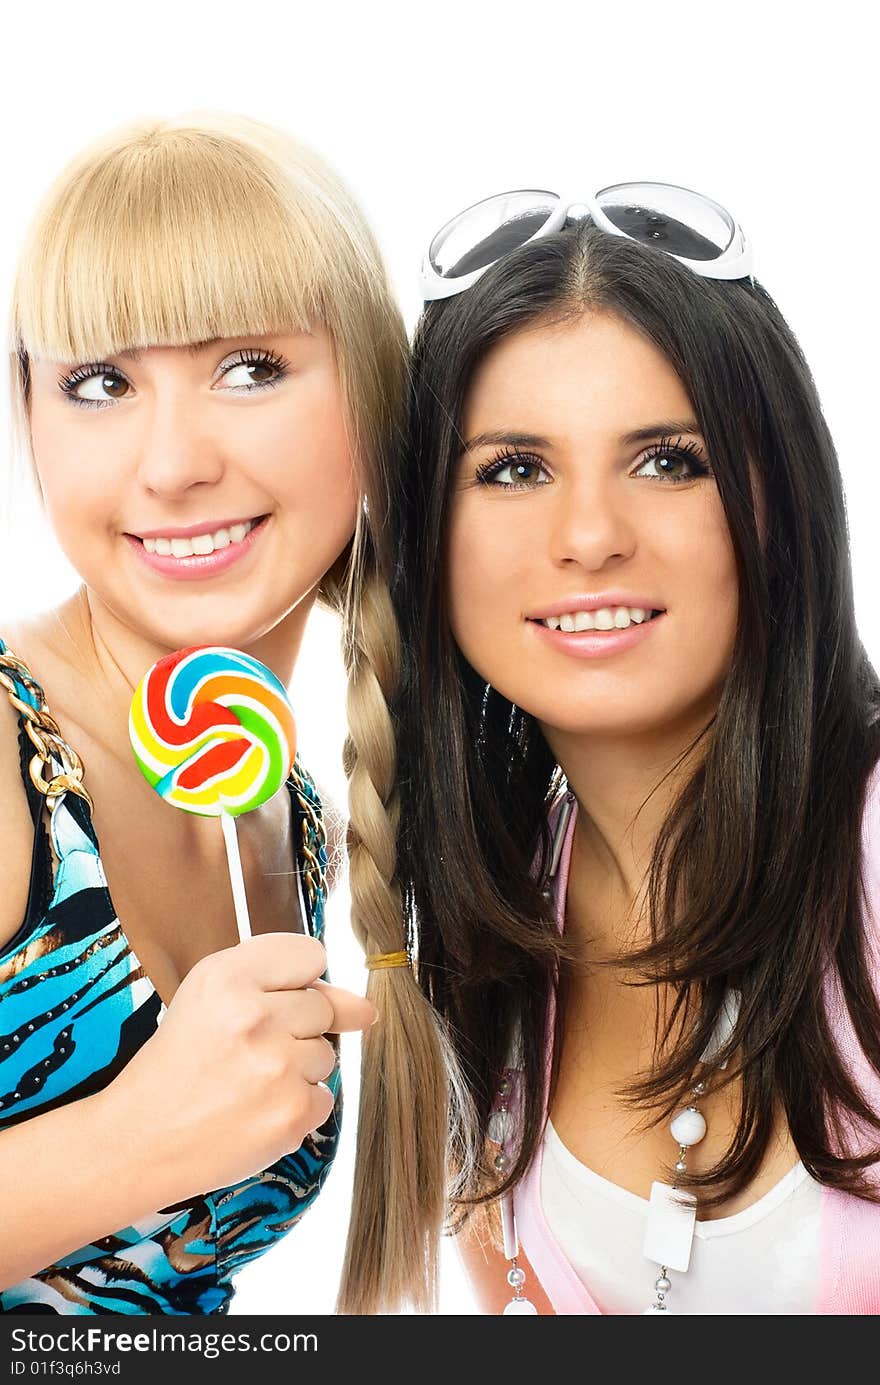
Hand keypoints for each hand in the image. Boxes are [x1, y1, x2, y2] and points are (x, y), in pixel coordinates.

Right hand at [109, 934, 374, 1200]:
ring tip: (247, 1085)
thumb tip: (366, 1008)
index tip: (274, 1001)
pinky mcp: (290, 1115)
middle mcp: (253, 1015)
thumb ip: (282, 984)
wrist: (138, 1140)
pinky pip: (324, 1098)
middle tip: (249, 1053)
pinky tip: (256, 1112)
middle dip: (297, 1029)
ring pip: (326, 1055)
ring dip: (298, 1070)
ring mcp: (275, 1067)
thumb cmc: (178, 1065)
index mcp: (226, 976)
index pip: (310, 955)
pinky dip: (297, 1109)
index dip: (296, 981)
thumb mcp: (208, 999)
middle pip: (323, 1006)